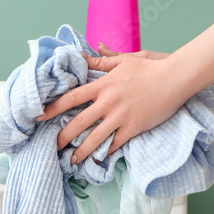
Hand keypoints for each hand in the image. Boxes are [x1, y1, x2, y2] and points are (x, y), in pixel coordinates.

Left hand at [37, 45, 185, 163]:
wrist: (175, 78)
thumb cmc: (151, 68)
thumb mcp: (125, 60)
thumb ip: (104, 60)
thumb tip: (88, 52)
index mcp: (103, 85)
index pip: (71, 97)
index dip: (52, 108)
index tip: (39, 116)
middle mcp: (108, 102)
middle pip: (78, 122)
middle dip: (62, 137)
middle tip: (51, 147)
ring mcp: (120, 117)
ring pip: (94, 138)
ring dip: (80, 152)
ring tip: (70, 161)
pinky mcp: (133, 128)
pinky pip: (115, 144)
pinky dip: (105, 153)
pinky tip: (97, 160)